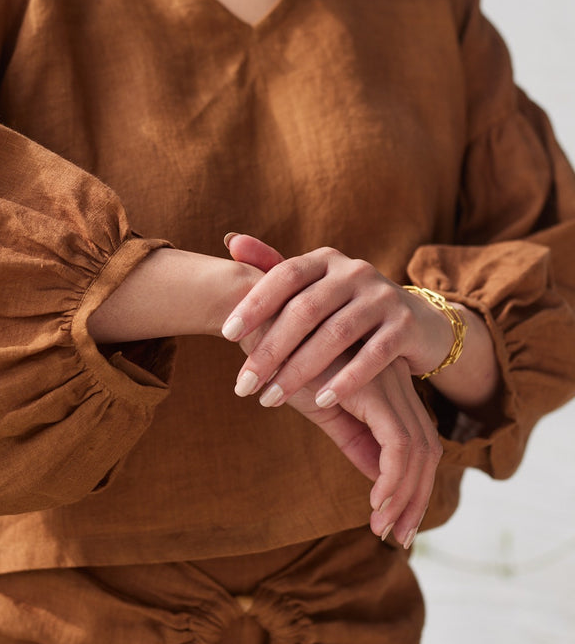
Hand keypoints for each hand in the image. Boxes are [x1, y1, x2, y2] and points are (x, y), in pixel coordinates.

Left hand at [221, 236, 453, 410]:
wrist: (418, 325)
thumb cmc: (348, 309)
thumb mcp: (315, 286)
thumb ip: (274, 267)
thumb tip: (231, 241)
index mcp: (326, 259)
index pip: (285, 275)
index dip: (255, 302)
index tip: (225, 334)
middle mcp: (355, 271)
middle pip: (305, 309)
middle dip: (270, 349)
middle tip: (243, 384)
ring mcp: (383, 296)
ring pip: (336, 334)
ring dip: (299, 370)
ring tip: (271, 399)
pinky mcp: (406, 325)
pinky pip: (373, 355)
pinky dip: (346, 380)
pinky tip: (321, 402)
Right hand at [228, 235, 441, 546]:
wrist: (256, 320)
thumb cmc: (280, 358)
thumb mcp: (321, 407)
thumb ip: (352, 436)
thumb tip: (376, 474)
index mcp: (385, 383)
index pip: (415, 441)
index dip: (410, 484)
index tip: (392, 520)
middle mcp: (395, 381)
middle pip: (427, 449)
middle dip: (416, 498)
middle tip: (398, 536)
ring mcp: (387, 382)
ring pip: (418, 451)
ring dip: (405, 496)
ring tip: (383, 528)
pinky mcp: (373, 389)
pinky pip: (398, 444)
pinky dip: (392, 478)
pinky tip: (375, 503)